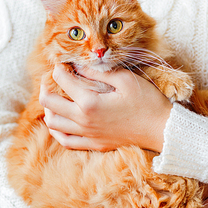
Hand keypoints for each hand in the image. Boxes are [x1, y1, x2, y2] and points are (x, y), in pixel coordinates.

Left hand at [39, 63, 172, 151]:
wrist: (161, 130)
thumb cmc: (147, 102)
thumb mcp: (125, 80)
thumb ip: (98, 72)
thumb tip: (78, 66)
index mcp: (90, 102)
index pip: (62, 81)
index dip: (59, 68)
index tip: (64, 64)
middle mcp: (83, 121)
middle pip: (49, 103)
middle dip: (47, 86)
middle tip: (53, 79)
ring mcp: (88, 135)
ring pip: (53, 124)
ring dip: (49, 108)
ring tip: (55, 98)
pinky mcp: (94, 144)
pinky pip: (66, 141)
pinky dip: (57, 130)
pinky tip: (60, 122)